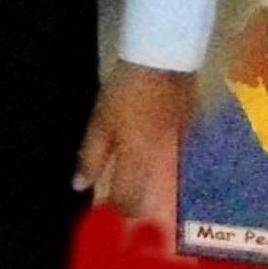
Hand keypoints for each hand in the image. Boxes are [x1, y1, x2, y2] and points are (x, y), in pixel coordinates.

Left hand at [76, 64, 192, 224]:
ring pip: (162, 182)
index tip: (104, 208)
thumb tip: (80, 186)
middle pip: (147, 197)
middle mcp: (159, 160)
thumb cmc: (124, 91)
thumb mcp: (100, 121)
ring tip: (134, 178)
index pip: (127, 199)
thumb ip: (91, 156)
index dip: (115, 209)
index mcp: (136, 158)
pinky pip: (174, 161)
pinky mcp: (188, 135)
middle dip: (133, 204)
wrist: (163, 59)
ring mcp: (177, 149)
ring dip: (147, 188)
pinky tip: (152, 154)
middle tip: (118, 198)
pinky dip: (162, 166)